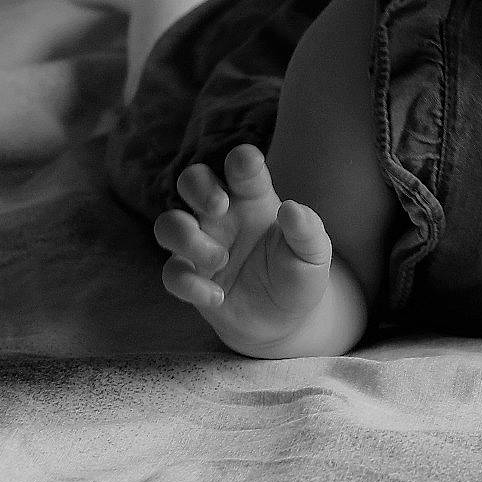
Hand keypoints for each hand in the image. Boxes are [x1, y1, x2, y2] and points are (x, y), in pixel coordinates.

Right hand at [152, 143, 333, 353]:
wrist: (284, 321)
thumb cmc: (298, 275)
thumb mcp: (313, 254)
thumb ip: (307, 230)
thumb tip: (291, 209)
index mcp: (253, 198)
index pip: (240, 166)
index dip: (240, 160)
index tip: (247, 164)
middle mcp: (222, 216)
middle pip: (190, 180)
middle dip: (198, 186)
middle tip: (219, 207)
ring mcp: (202, 245)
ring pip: (167, 224)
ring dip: (187, 238)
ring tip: (220, 260)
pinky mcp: (191, 278)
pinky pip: (171, 273)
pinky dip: (189, 284)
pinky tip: (217, 297)